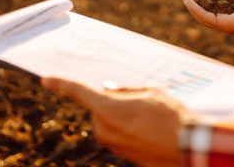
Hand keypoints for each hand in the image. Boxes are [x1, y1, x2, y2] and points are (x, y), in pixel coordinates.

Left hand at [41, 77, 188, 166]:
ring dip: (122, 115)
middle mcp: (103, 128)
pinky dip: (128, 128)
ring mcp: (111, 144)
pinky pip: (118, 135)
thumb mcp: (150, 92)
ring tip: (151, 116)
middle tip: (140, 100)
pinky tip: (150, 128)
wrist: (187, 147)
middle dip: (112, 100)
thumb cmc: (170, 115)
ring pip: (108, 121)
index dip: (61, 83)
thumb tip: (109, 90)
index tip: (46, 80)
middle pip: (99, 106)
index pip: (78, 91)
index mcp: (107, 108)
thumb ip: (125, 90)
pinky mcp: (121, 154)